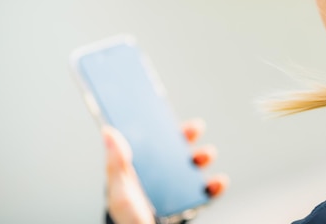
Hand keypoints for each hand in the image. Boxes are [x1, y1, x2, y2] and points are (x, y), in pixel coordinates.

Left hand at [103, 119, 227, 223]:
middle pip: (176, 148)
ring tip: (205, 155)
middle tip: (194, 128)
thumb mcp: (119, 192)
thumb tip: (108, 131)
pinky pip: (208, 191)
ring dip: (203, 156)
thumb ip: (116, 164)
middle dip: (187, 136)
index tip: (165, 111)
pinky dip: (216, 185)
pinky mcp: (192, 203)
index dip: (159, 125)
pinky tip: (217, 181)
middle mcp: (160, 176)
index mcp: (140, 170)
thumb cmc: (127, 219)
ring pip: (195, 166)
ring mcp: (178, 189)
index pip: (151, 141)